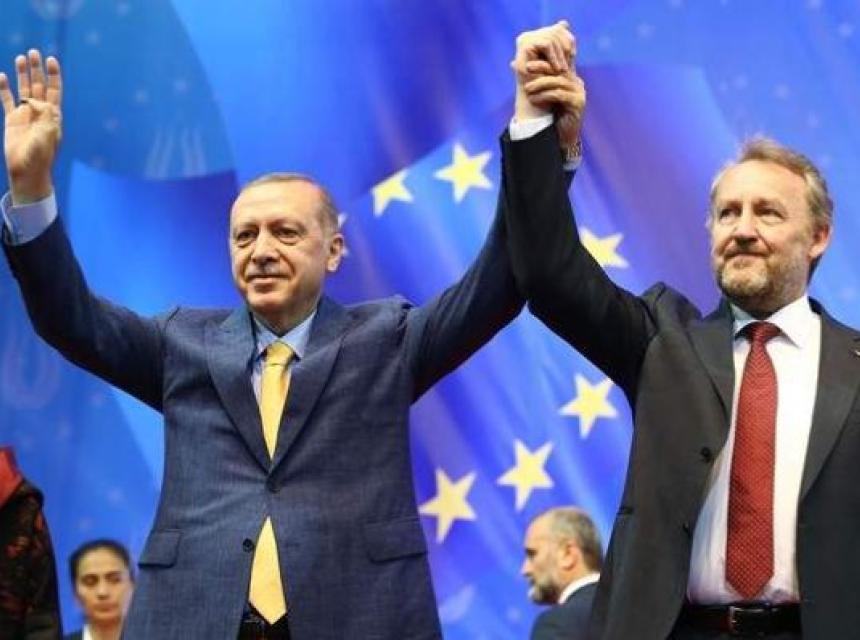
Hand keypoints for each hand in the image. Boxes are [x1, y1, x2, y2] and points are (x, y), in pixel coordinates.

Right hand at [0, 50, 62, 203]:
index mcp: (53, 116)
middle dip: (37, 69)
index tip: (52, 60)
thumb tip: (36, 101)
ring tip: (21, 57)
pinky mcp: (12, 120)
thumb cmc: (40, 156)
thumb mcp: (47, 136)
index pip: (54, 91)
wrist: (27, 171)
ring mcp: (25, 115)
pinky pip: (7, 100)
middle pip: (39, 86)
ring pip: (24, 89)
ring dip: (23, 74)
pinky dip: (4, 88)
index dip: (54, 75)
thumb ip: (46, 117)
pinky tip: (1, 76)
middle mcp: (40, 112)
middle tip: (33, 52)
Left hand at [511, 21, 574, 120]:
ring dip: (540, 84)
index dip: (542, 61)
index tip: (526, 64)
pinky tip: (534, 99)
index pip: (556, 64)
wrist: (559, 139)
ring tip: (527, 89)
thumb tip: (513, 63)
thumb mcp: (539, 94)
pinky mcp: (578, 103)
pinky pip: (559, 95)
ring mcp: (579, 93)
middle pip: (558, 70)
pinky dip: (545, 96)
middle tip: (526, 69)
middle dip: (541, 68)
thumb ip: (530, 78)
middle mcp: (576, 83)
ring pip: (558, 81)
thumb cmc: (549, 117)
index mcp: (569, 79)